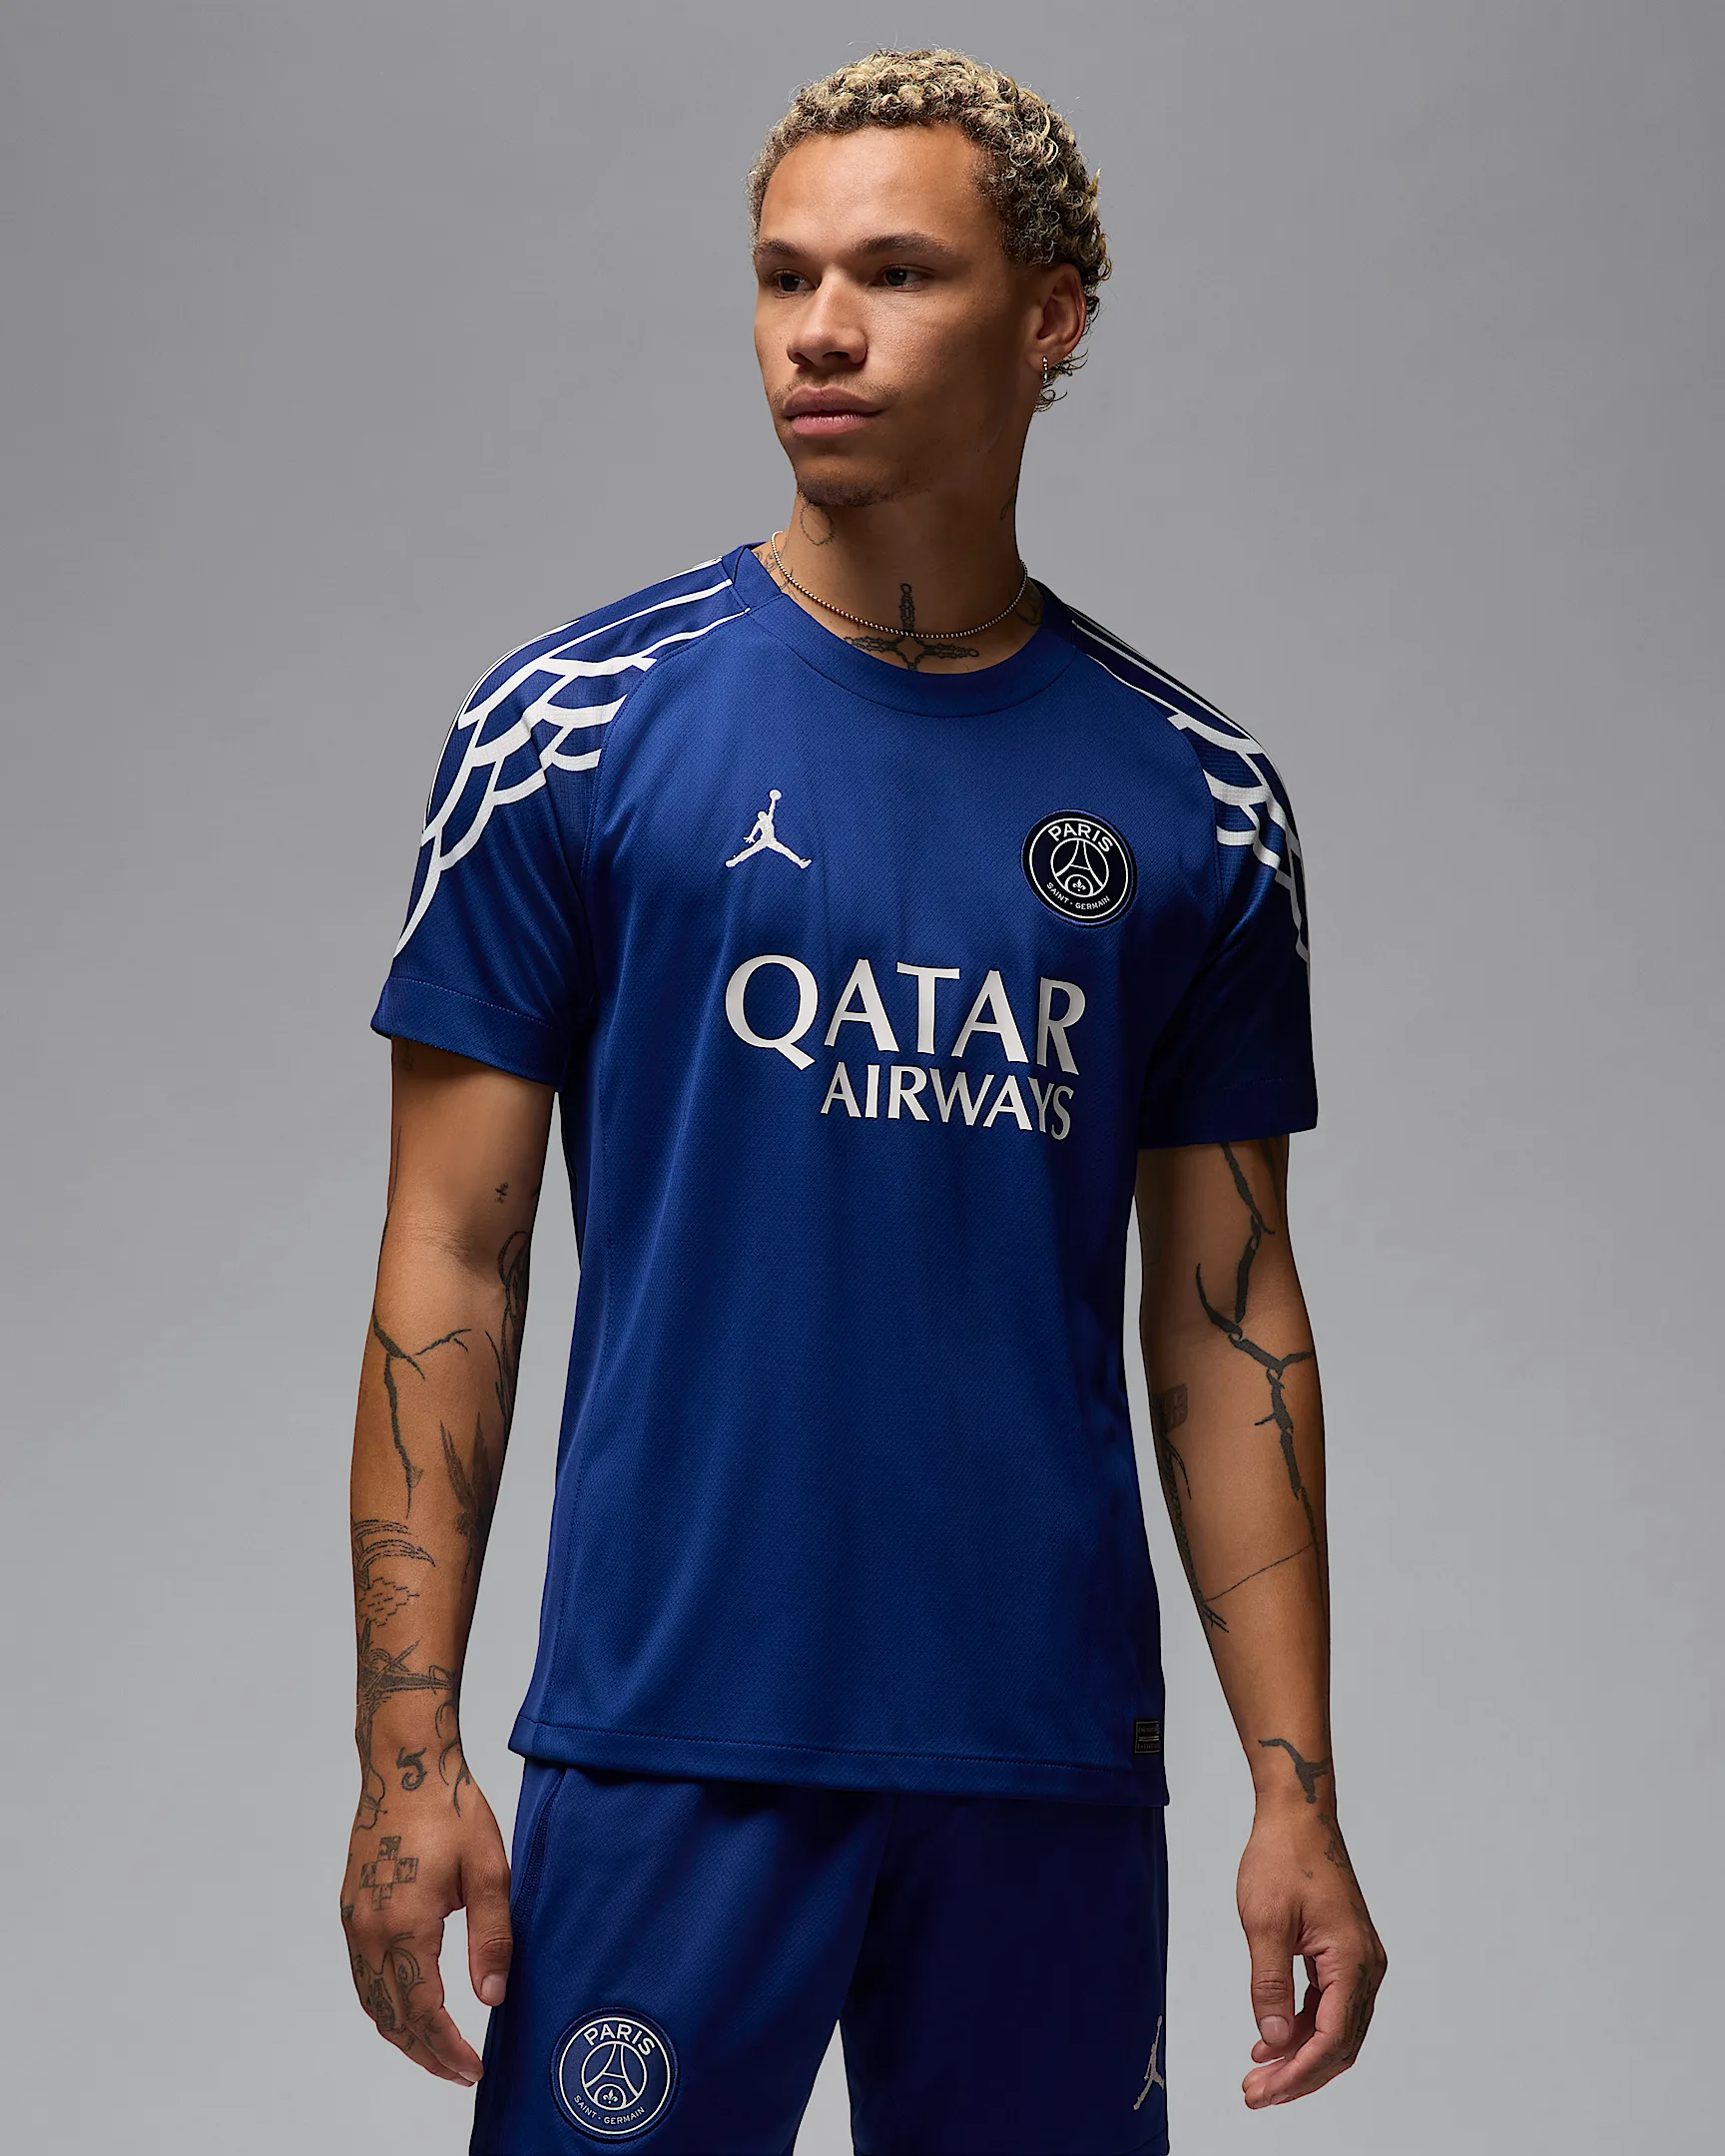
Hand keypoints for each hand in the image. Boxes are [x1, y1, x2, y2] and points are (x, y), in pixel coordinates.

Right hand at [339, 1778, 512, 2084]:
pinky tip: (409, 2008)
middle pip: (391, 2017)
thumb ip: (491, 1939)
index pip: (423, 2012)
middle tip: (459, 2073)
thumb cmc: (451, 1809)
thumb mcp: (489, 1870)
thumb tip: (491, 1999)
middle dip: (425, 2053)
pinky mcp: (351, 1909)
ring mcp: (354, 1920)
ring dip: (402, 2034)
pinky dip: (385, 2005)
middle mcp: (369, 1930)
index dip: (447, 2049)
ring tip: (437, 2051)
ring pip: (371, 2001)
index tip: (474, 2070)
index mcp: (405, 1925)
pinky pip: (363, 1976)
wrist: (405, 1764)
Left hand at [1236, 1798, 1385, 2107]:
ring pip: (1336, 2028)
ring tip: (1259, 2075)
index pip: (1330, 2040)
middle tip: (1256, 2095)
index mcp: (1352, 1960)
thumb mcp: (1265, 1922)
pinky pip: (1330, 2005)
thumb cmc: (1281, 1857)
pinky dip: (1303, 2027)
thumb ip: (1269, 1984)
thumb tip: (1273, 2040)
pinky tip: (1272, 2038)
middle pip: (1339, 2044)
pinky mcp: (1345, 1953)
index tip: (1263, 2091)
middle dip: (1299, 2075)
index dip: (1297, 2073)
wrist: (1297, 1816)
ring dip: (1300, 2055)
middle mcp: (1366, 1966)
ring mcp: (1359, 1960)